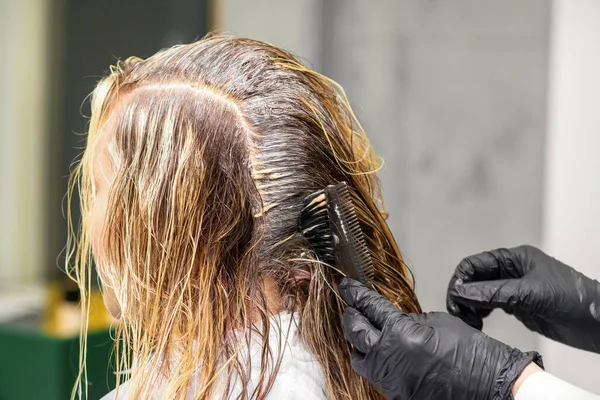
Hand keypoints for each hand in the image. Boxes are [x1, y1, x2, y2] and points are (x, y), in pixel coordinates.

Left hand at [339, 278, 541, 399]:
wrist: (489, 386)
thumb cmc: (469, 351)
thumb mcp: (436, 321)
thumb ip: (408, 319)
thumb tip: (390, 318)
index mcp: (400, 332)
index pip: (369, 307)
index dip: (355, 293)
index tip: (347, 286)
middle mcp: (388, 357)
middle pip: (354, 331)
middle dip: (351, 316)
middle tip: (351, 306)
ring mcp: (389, 378)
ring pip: (358, 357)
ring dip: (357, 342)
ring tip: (362, 330)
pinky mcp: (394, 393)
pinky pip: (373, 374)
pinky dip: (371, 360)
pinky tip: (378, 351)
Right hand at [447, 245, 599, 352]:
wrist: (598, 324)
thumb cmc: (574, 300)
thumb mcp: (530, 294)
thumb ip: (493, 293)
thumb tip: (461, 292)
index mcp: (514, 258)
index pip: (476, 263)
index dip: (461, 279)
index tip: (454, 297)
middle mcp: (512, 271)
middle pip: (475, 278)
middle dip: (463, 294)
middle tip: (458, 313)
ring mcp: (514, 289)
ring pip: (480, 293)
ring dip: (470, 305)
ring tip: (468, 320)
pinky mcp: (518, 306)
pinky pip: (490, 306)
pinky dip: (480, 313)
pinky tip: (479, 322)